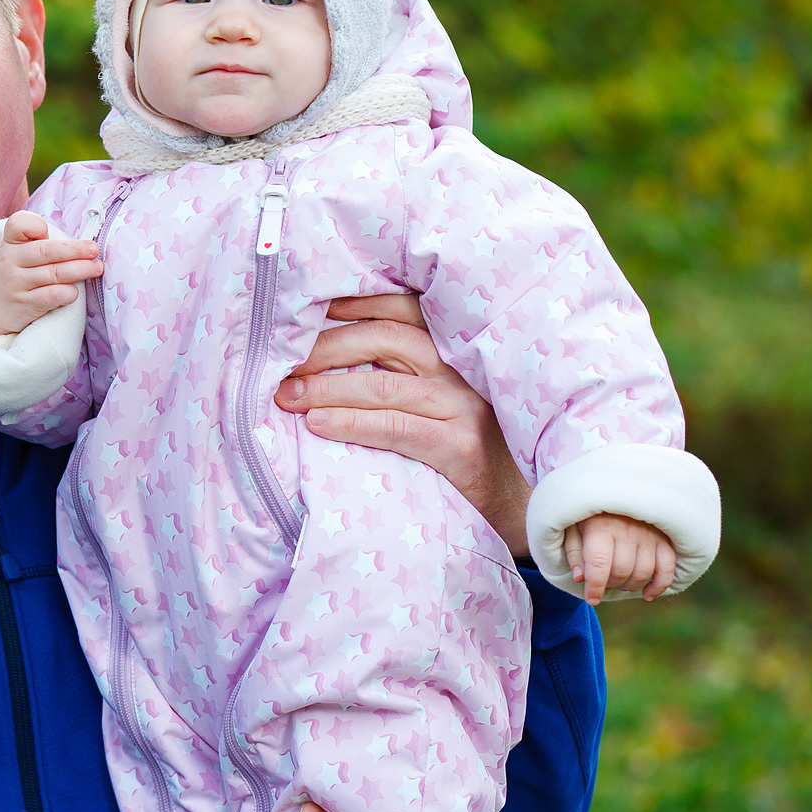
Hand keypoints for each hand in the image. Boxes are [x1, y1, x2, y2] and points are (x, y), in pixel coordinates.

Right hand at [0, 210, 103, 337]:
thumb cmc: (16, 272)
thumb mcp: (17, 251)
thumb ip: (38, 241)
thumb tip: (80, 244)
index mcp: (10, 242)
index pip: (19, 225)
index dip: (35, 225)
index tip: (47, 230)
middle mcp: (10, 261)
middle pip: (46, 251)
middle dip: (75, 250)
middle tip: (95, 249)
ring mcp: (16, 284)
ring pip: (54, 274)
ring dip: (80, 270)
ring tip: (97, 268)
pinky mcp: (24, 304)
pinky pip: (52, 296)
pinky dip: (68, 293)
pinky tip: (75, 291)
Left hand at [273, 295, 530, 556]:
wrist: (532, 508)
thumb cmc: (475, 450)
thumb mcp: (445, 399)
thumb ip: (404, 373)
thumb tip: (325, 357)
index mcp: (458, 348)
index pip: (402, 307)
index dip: (351, 303)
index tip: (304, 307)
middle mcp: (464, 369)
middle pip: (384, 337)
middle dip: (324, 344)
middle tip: (279, 356)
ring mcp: (466, 407)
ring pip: (382, 383)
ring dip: (325, 385)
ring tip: (285, 394)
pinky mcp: (462, 448)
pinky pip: (395, 427)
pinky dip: (349, 422)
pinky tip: (317, 423)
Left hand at [563, 513, 675, 603]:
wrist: (617, 489)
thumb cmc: (591, 513)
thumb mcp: (573, 526)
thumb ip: (575, 551)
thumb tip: (579, 578)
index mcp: (600, 526)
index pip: (598, 564)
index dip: (595, 586)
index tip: (591, 599)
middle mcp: (627, 530)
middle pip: (621, 571)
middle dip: (610, 585)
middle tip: (603, 584)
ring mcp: (648, 535)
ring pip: (643, 572)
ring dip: (630, 586)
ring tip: (619, 583)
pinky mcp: (664, 539)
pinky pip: (667, 568)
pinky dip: (659, 585)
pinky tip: (647, 594)